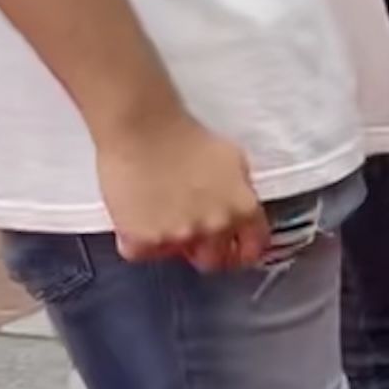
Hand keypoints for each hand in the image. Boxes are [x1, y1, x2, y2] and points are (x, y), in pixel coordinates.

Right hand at [98, 111, 271, 270]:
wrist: (143, 129)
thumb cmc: (187, 135)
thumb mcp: (233, 160)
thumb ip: (239, 191)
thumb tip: (237, 206)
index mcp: (242, 209)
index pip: (254, 247)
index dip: (243, 249)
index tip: (233, 248)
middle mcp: (215, 227)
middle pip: (215, 259)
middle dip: (206, 251)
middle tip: (191, 236)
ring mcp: (178, 236)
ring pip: (175, 254)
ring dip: (169, 240)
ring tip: (157, 213)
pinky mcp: (142, 239)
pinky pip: (140, 253)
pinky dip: (137, 241)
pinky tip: (135, 219)